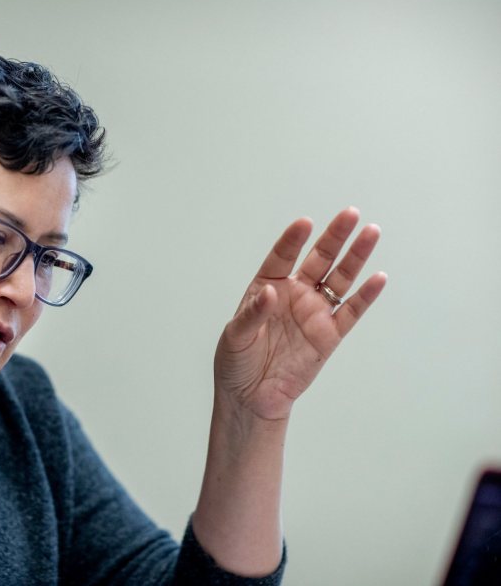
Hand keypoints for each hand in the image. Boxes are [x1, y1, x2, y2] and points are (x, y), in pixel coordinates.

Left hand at [214, 207, 386, 421]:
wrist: (251, 398)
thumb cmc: (236, 362)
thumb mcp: (235, 336)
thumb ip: (252, 314)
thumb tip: (270, 293)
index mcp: (266, 288)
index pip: (282, 257)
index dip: (293, 240)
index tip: (305, 223)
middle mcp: (293, 295)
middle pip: (318, 260)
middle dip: (334, 237)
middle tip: (350, 215)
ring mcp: (313, 313)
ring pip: (339, 279)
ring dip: (356, 257)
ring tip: (371, 232)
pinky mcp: (328, 336)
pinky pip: (350, 312)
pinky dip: (365, 296)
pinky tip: (378, 278)